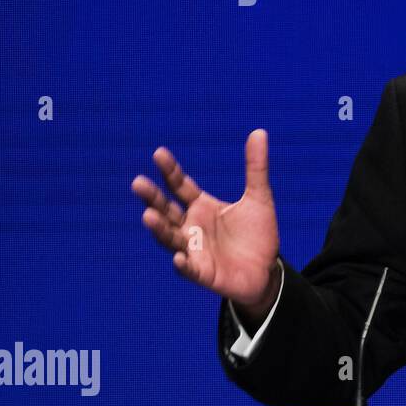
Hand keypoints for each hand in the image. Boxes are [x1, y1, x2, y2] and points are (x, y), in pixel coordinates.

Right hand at [131, 130, 280, 313]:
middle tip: (137, 183)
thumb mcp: (259, 197)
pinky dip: (183, 264)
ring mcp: (194, 251)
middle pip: (167, 210)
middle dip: (152, 198)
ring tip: (147, 216)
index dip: (170, 171)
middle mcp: (191, 227)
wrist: (267, 271)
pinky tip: (178, 258)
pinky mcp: (203, 273)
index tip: (159, 153)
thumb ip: (256, 167)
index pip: (180, 186)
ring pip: (171, 238)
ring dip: (159, 229)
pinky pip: (189, 269)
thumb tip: (259, 131)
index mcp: (201, 207)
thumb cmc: (258, 234)